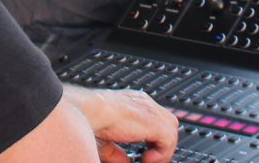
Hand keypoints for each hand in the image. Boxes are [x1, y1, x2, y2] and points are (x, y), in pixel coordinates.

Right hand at [65, 85, 179, 162]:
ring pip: (171, 129)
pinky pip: (169, 140)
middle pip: (166, 121)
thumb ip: (117, 152)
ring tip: (148, 160)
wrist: (87, 110)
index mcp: (130, 102)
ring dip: (163, 148)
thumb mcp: (105, 141)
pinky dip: (162, 153)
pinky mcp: (154, 122)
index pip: (152, 118)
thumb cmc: (87, 118)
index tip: (144, 152)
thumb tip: (125, 162)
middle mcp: (142, 103)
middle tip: (149, 158)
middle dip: (161, 141)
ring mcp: (150, 110)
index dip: (151, 137)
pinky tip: (147, 159)